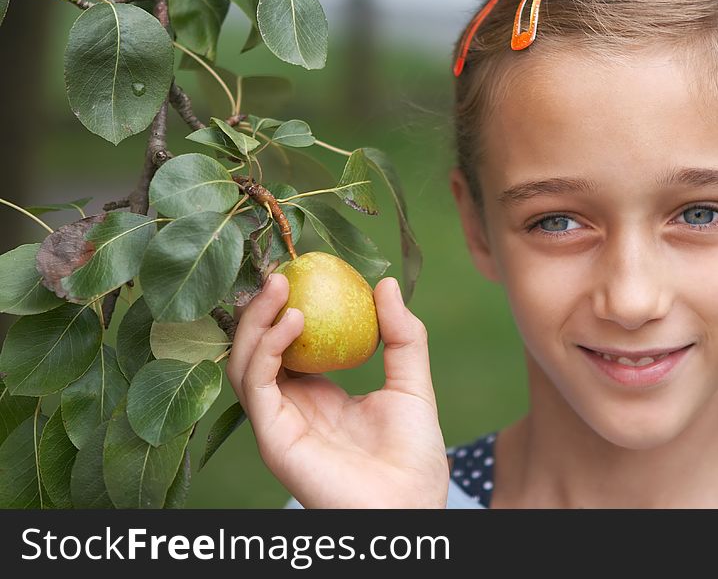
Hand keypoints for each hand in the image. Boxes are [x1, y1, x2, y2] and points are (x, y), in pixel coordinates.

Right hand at [226, 273, 449, 507]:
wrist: (412, 504)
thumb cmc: (415, 455)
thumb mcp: (411, 383)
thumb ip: (402, 336)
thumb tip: (385, 282)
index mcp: (318, 397)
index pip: (287, 347)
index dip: (286, 309)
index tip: (300, 271)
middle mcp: (292, 409)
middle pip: (257, 351)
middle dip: (261, 309)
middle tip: (281, 271)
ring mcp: (279, 424)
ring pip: (244, 364)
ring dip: (257, 322)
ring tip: (281, 287)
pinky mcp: (273, 438)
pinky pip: (256, 386)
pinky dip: (267, 349)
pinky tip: (293, 323)